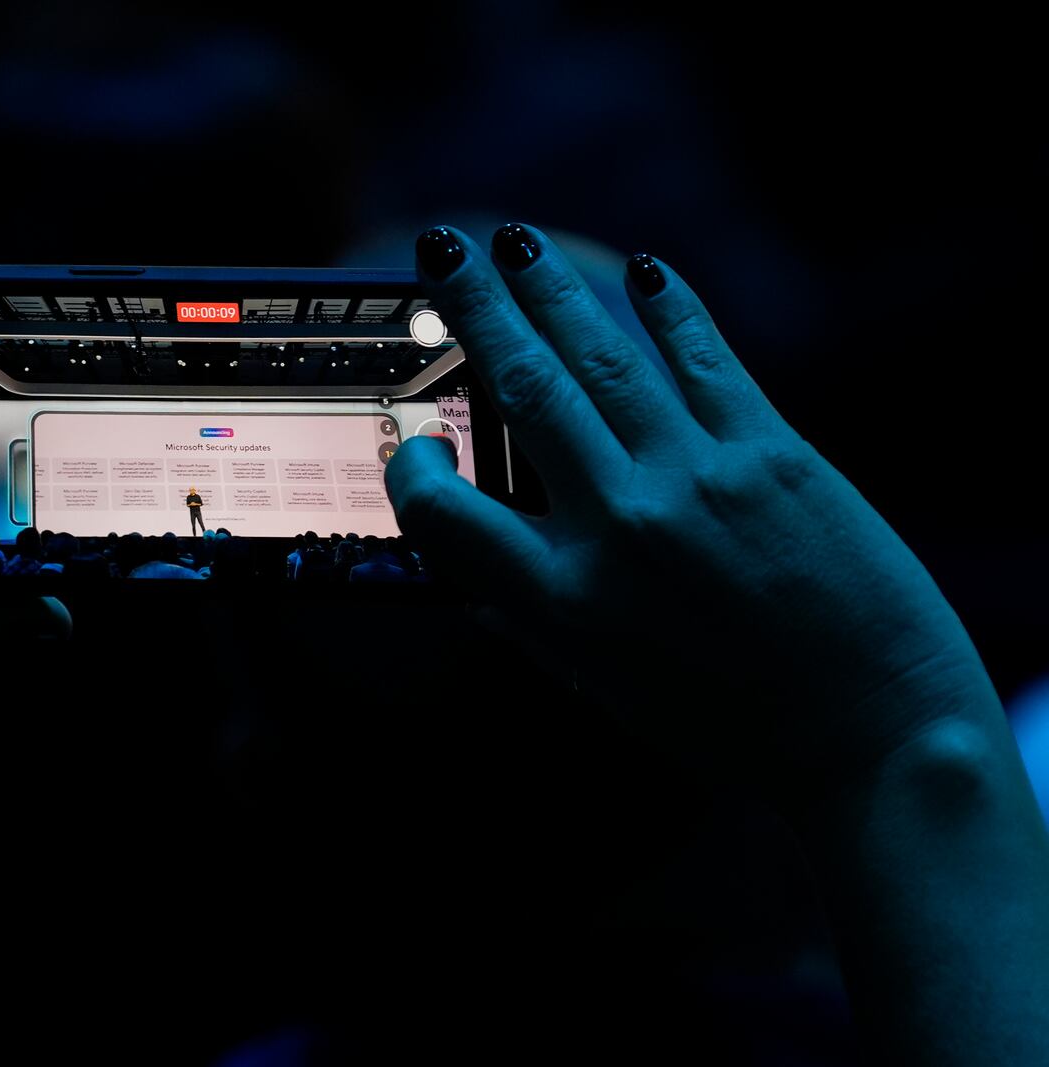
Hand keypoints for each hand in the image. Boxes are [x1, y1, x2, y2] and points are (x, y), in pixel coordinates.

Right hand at [385, 224, 996, 804]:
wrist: (873, 738)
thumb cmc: (732, 727)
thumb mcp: (605, 685)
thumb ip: (536, 617)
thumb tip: (481, 565)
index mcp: (563, 601)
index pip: (444, 512)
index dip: (413, 468)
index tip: (417, 443)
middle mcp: (619, 529)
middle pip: (524, 391)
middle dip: (474, 309)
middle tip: (442, 250)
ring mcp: (697, 481)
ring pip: (602, 359)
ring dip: (552, 291)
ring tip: (516, 242)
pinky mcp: (773, 454)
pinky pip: (706, 361)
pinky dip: (670, 311)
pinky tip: (645, 271)